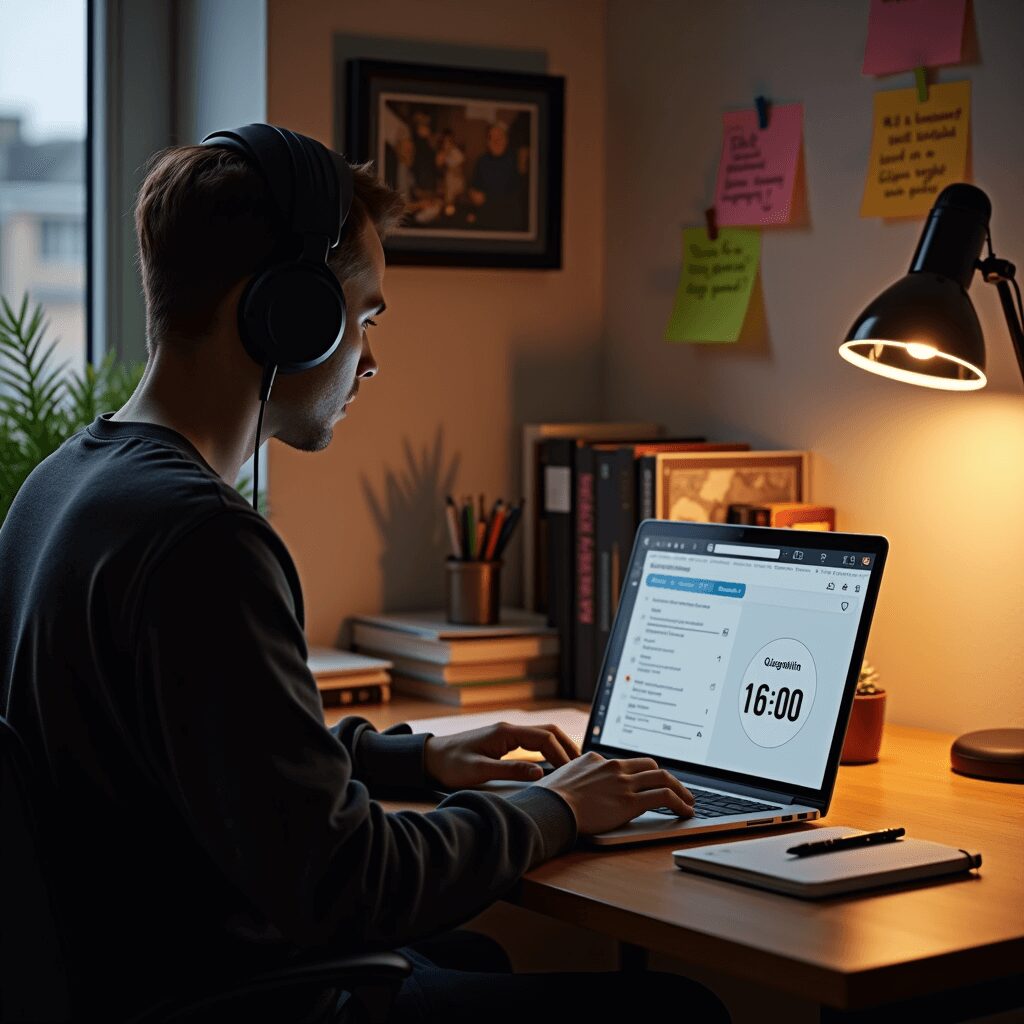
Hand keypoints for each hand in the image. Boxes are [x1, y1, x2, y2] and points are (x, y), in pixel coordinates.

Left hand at [423, 721, 580, 788]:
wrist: (430, 757)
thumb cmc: (451, 764)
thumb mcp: (479, 771)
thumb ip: (510, 771)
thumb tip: (541, 773)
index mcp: (506, 733)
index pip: (544, 738)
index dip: (562, 754)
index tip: (573, 771)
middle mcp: (509, 729)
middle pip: (548, 731)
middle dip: (568, 746)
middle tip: (582, 766)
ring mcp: (507, 734)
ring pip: (542, 735)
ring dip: (559, 747)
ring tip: (574, 766)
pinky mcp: (504, 741)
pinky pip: (533, 742)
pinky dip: (548, 750)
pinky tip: (553, 764)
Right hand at [535, 752, 694, 834]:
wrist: (550, 808)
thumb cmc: (548, 800)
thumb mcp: (560, 780)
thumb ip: (574, 780)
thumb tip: (572, 788)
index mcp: (595, 759)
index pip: (626, 763)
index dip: (640, 775)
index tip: (647, 784)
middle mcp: (613, 767)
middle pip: (650, 766)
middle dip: (666, 777)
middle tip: (676, 789)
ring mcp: (623, 782)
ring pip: (663, 778)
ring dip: (680, 790)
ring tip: (689, 801)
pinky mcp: (631, 801)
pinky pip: (664, 797)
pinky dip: (680, 802)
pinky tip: (685, 811)